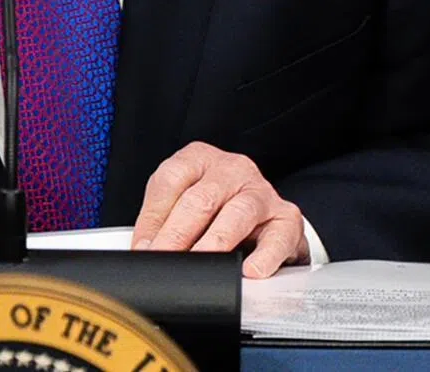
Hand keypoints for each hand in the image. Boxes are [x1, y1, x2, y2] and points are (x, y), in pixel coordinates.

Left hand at [131, 142, 307, 277]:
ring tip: (201, 263)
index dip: (155, 216)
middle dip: (178, 234)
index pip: (171, 180)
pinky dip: (264, 255)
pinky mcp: (287, 217)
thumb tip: (143, 250)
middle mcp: (231, 169)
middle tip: (165, 260)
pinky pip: (277, 236)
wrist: (265, 215)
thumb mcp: (182, 202)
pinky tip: (250, 270)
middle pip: (200, 198)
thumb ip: (160, 220)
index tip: (145, 247)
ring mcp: (260, 191)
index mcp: (199, 158)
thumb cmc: (217, 206)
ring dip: (215, 242)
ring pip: (237, 213)